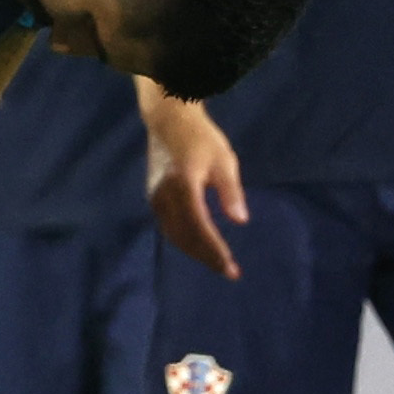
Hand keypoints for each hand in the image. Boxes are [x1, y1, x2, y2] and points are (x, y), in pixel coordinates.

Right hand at [145, 95, 247, 278]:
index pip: (200, 226)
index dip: (215, 249)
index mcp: (184, 186)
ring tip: (215, 262)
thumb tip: (240, 220)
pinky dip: (184, 240)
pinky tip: (197, 245)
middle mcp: (165, 196)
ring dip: (194, 251)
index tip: (231, 266)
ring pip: (174, 234)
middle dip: (206, 256)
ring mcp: (155, 198)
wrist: (168, 121)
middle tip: (228, 272)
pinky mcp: (153, 197)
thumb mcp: (223, 160)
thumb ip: (230, 191)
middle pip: (185, 236)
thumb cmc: (201, 138)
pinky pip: (168, 226)